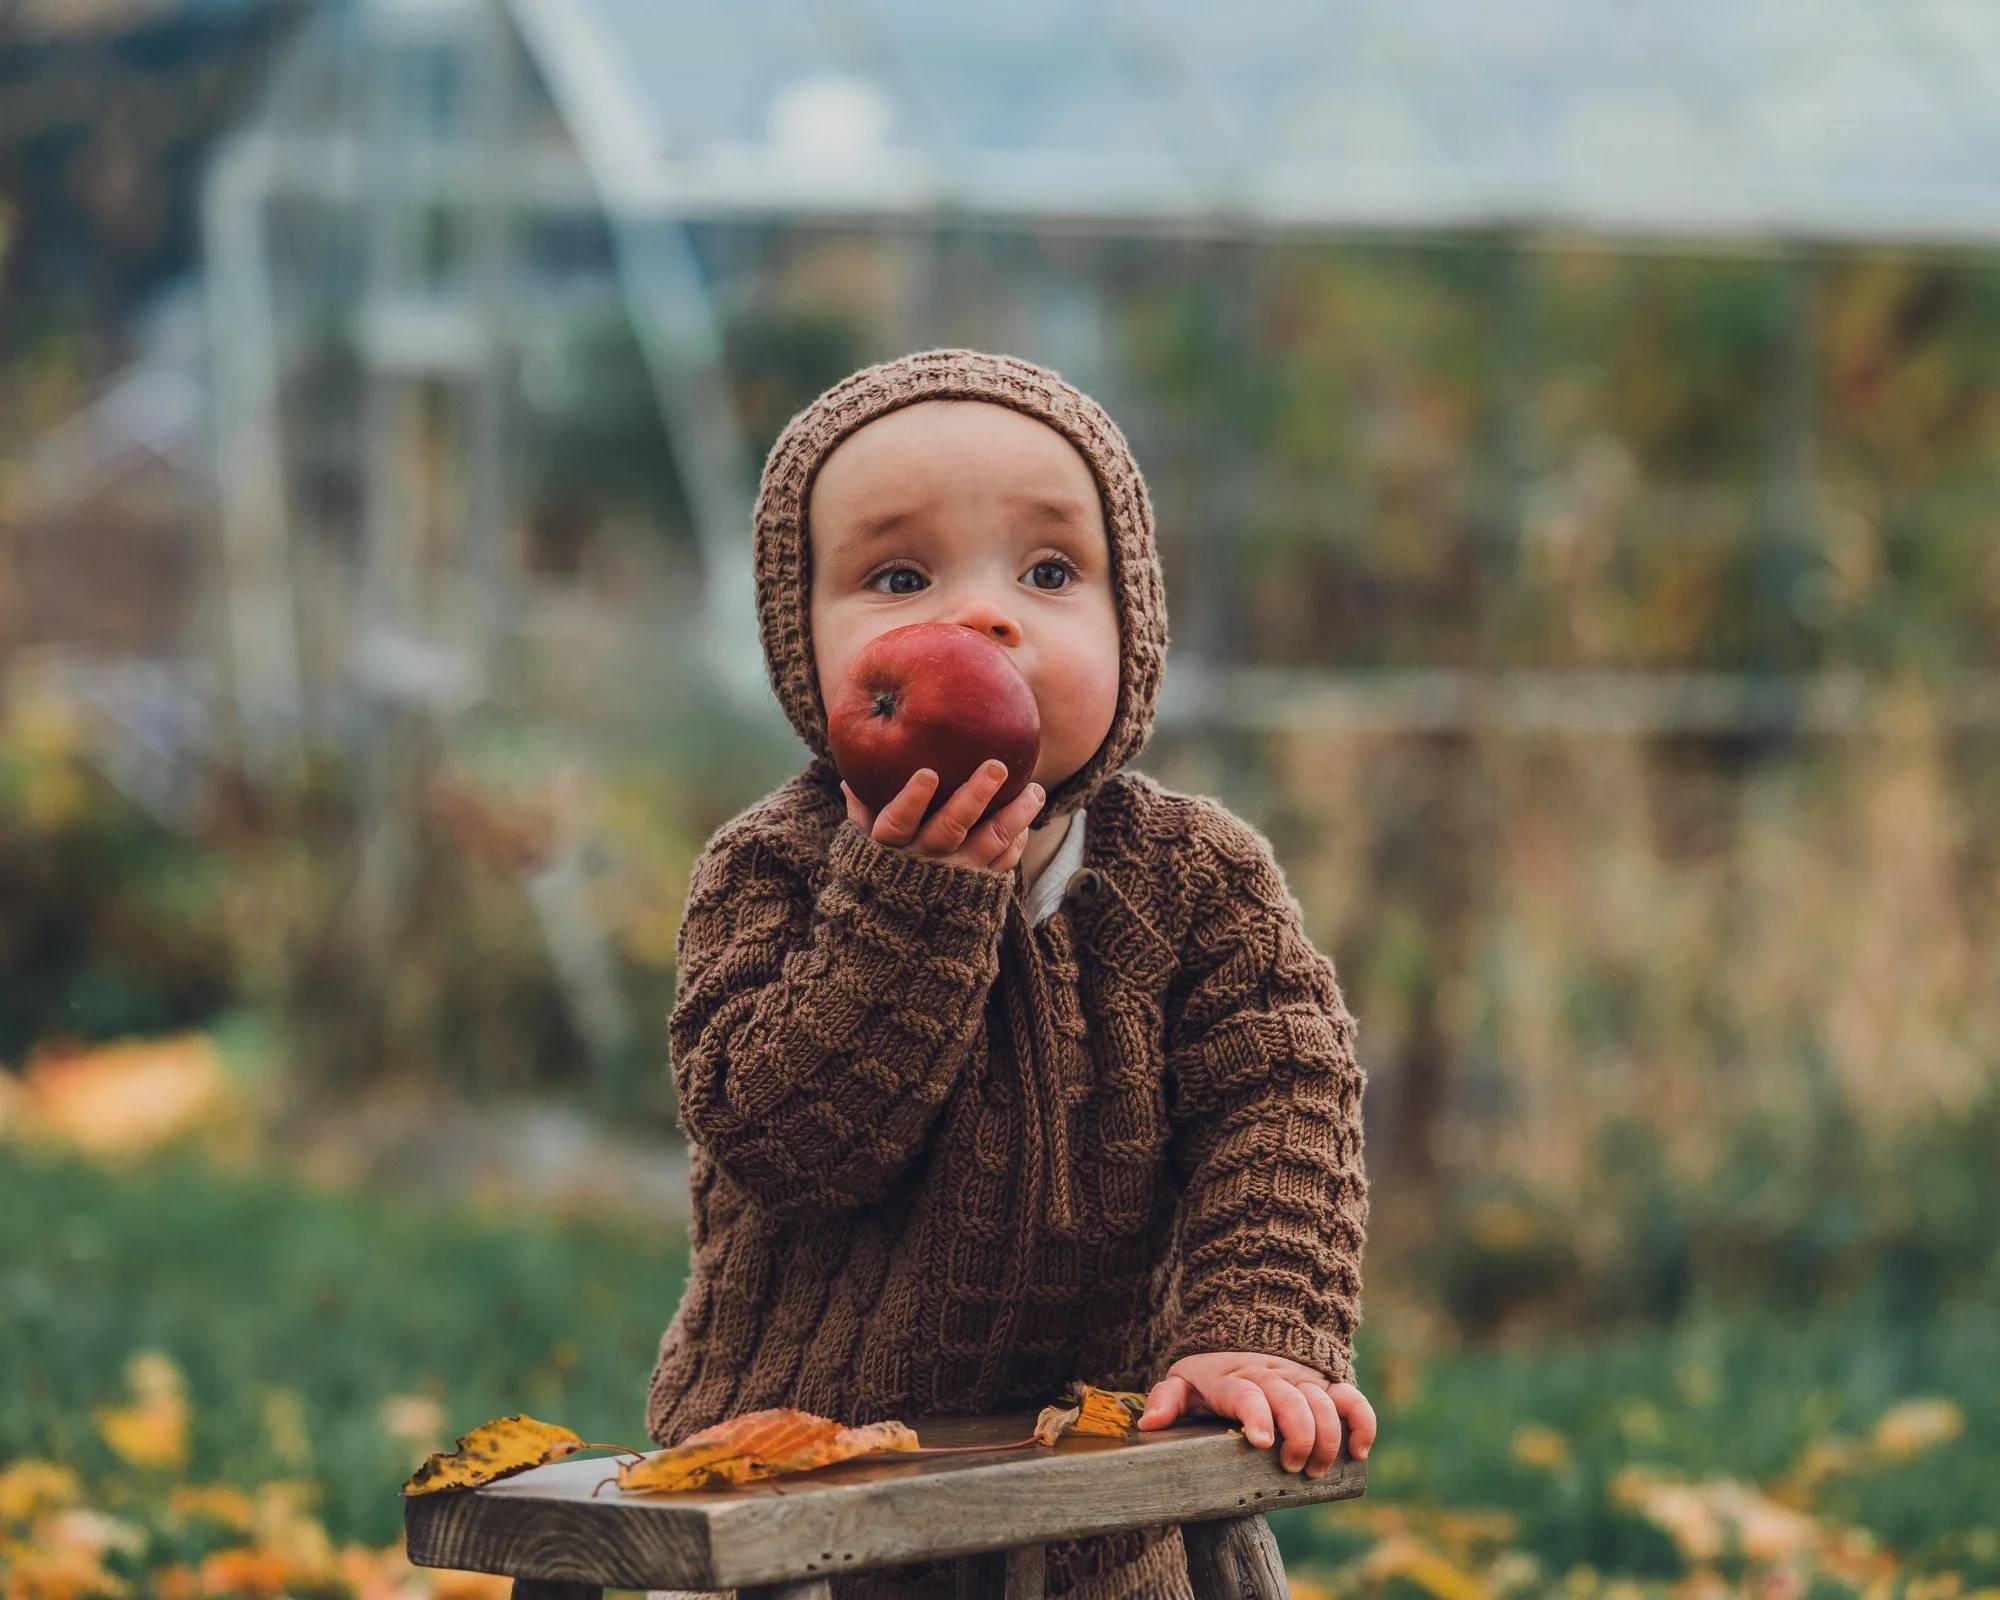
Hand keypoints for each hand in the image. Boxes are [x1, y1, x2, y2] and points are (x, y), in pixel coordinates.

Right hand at [841, 760, 1043, 877]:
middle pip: (950, 826)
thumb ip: (860, 812)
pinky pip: (1003, 862)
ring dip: (1015, 814)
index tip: (928, 773)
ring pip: (989, 841)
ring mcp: (954, 877)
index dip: (911, 800)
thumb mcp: (860, 849)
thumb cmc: (879, 875)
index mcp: (888, 849)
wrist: (899, 938)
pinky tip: (1026, 814)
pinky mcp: (978, 888)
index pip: (896, 822)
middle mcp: (923, 863)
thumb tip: (850, 774)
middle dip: (975, 795)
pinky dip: (1016, 838)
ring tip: (1034, 789)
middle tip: (997, 767)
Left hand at [1136, 1353, 1376, 1478]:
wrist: (1243, 1339)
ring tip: (1317, 1470)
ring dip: (1327, 1437)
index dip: (1257, 1416)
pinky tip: (1359, 1451)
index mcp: (1233, 1379)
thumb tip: (1149, 1423)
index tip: (1262, 1443)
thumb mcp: (1183, 1384)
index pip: (1247, 1393)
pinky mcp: (1324, 1386)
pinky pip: (1351, 1398)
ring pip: (1324, 1401)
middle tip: (1292, 1467)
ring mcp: (1300, 1379)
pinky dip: (1361, 1423)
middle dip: (1298, 1436)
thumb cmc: (1210, 1377)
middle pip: (1292, 1400)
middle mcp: (1270, 1376)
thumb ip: (1167, 1401)